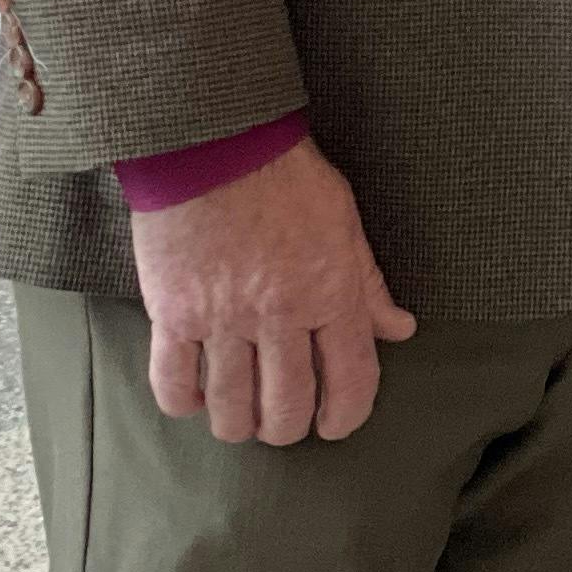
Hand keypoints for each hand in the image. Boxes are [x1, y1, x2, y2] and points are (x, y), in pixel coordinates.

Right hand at [128, 137, 417, 444]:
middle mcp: (279, 316)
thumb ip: (368, 285)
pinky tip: (196, 397)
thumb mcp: (345, 222)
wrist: (215, 143)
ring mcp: (222, 319)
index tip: (336, 426)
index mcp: (330, 293)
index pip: (350, 380)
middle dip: (289, 428)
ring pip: (231, 409)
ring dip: (239, 425)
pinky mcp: (173, 314)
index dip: (346, 416)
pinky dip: (184, 403)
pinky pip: (173, 384)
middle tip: (284, 421)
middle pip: (287, 408)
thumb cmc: (286, 177)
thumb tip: (399, 328)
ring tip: (241, 418)